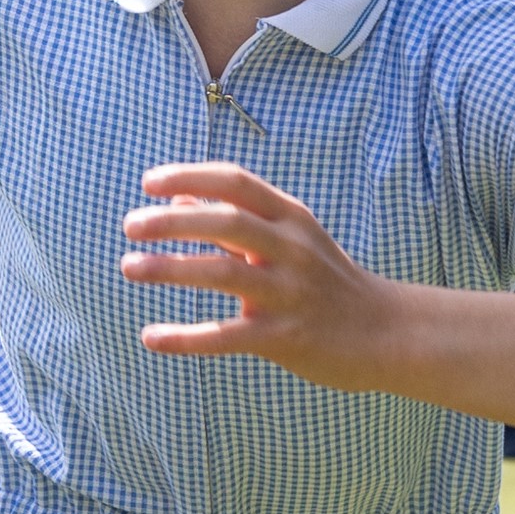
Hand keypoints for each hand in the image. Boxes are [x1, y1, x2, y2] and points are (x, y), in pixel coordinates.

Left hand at [118, 162, 400, 388]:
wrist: (385, 332)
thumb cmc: (323, 280)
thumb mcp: (287, 238)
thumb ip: (233, 218)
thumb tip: (175, 196)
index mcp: (290, 217)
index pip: (236, 182)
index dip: (189, 176)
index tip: (147, 183)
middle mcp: (291, 248)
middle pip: (226, 222)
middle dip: (172, 221)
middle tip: (130, 225)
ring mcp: (289, 292)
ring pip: (222, 273)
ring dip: (170, 269)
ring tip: (129, 267)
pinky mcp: (285, 336)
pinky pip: (226, 336)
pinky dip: (185, 337)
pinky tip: (151, 336)